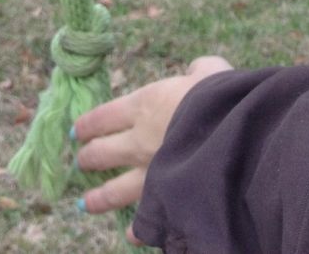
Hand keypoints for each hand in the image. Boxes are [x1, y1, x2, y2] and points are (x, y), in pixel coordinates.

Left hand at [73, 56, 232, 239]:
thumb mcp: (208, 70)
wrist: (232, 130)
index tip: (76, 132)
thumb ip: (197, 71)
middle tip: (81, 161)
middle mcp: (139, 141)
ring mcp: (150, 173)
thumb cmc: (219, 94)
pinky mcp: (165, 198)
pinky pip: (146, 219)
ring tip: (85, 203)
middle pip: (102, 152)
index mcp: (145, 105)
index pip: (104, 116)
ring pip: (114, 191)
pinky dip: (139, 229)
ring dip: (98, 198)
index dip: (88, 124)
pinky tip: (132, 236)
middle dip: (88, 157)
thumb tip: (195, 71)